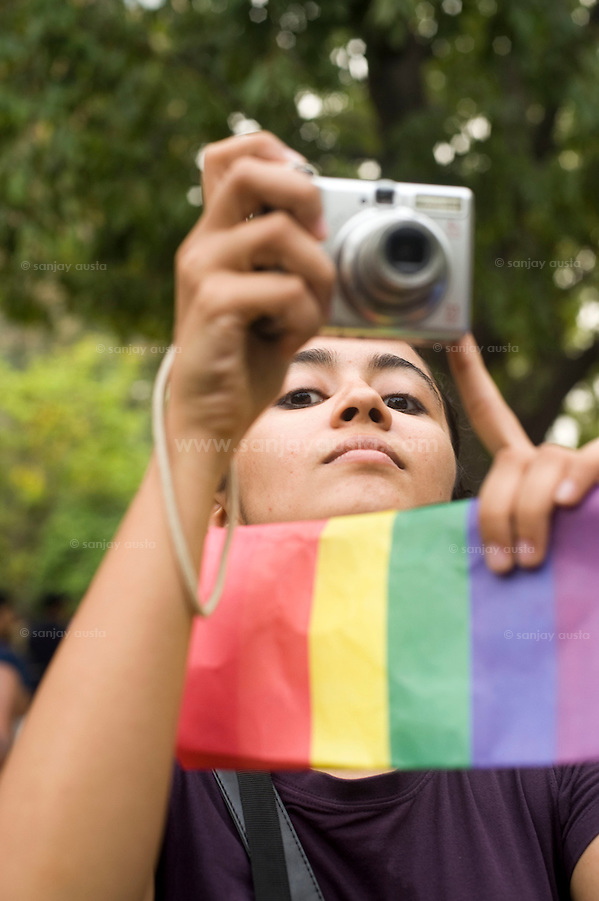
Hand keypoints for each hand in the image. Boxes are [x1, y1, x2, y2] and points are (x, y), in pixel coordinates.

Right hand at [167, 132, 334, 466]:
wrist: (212, 415)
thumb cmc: (247, 357)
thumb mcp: (272, 295)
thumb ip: (287, 257)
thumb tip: (327, 224)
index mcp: (216, 236)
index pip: (228, 155)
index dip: (274, 152)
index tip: (307, 193)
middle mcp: (202, 243)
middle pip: (250, 171)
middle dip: (304, 194)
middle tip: (320, 237)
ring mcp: (202, 271)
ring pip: (281, 231)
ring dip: (317, 272)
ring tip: (307, 310)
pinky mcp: (212, 304)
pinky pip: (285, 288)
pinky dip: (304, 315)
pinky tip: (287, 337)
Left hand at [446, 333, 598, 572]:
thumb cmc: (566, 567)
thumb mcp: (522, 548)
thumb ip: (502, 536)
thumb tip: (486, 559)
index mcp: (527, 467)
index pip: (491, 414)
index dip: (471, 375)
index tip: (452, 337)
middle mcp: (553, 460)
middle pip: (511, 462)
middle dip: (497, 513)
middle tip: (502, 565)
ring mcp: (582, 465)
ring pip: (545, 465)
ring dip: (531, 515)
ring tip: (531, 561)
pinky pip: (590, 462)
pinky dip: (578, 479)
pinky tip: (567, 501)